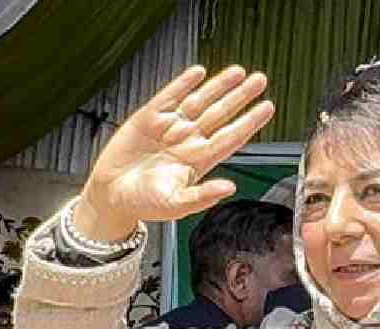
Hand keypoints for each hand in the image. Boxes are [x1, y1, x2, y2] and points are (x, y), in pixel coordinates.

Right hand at [75, 65, 273, 240]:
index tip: (267, 108)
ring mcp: (170, 128)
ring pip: (200, 101)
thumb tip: (229, 188)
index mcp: (200, 160)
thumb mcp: (176, 205)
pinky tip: (198, 73)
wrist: (112, 196)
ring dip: (218, 86)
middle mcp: (189, 140)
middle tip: (260, 81)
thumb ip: (203, 197)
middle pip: (221, 114)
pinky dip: (183, 84)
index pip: (231, 137)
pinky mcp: (149, 118)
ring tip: (238, 72)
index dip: (249, 122)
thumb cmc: (144, 204)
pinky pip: (170, 96)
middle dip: (241, 96)